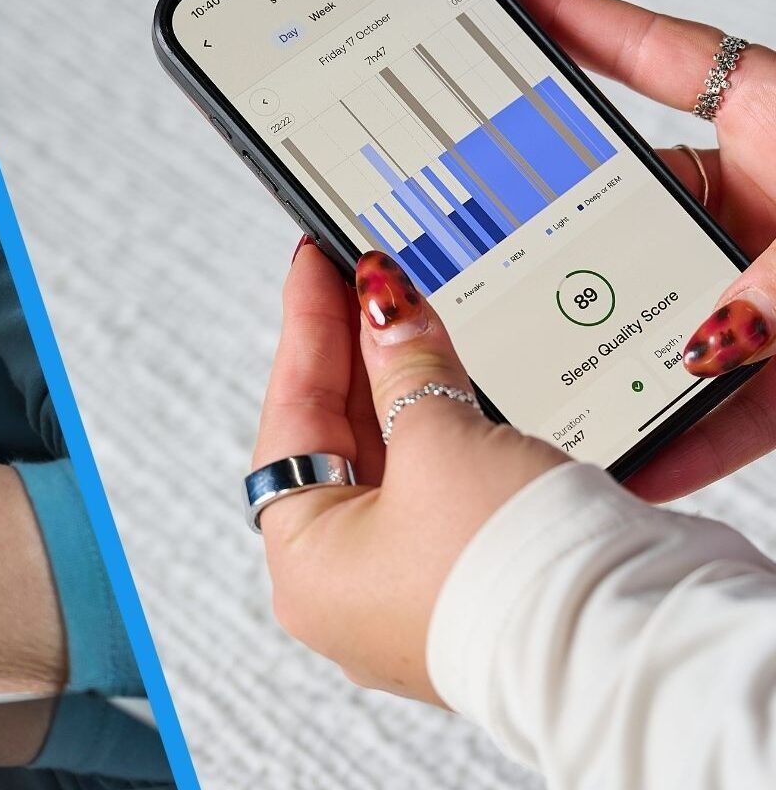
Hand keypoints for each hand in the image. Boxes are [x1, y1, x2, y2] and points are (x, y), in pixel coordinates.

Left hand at [255, 243, 566, 701]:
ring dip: (402, 389)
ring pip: (391, 466)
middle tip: (368, 279)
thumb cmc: (510, 569)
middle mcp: (343, 590)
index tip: (316, 267)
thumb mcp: (440, 442)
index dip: (307, 330)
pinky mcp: (468, 589)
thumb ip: (407, 366)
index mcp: (303, 566)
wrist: (620, 645)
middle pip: (337, 442)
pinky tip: (452, 378)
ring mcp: (405, 594)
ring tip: (410, 312)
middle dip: (357, 355)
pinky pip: (438, 493)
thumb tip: (387, 310)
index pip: (290, 418)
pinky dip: (442, 433)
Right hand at [500, 0, 775, 500]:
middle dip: (557, 225)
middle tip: (475, 235)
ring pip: (666, 305)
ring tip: (538, 367)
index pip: (651, 54)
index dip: (570, 21)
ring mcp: (773, 276)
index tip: (499, 0)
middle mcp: (764, 194)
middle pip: (631, 198)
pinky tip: (636, 459)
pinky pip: (727, 403)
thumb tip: (704, 345)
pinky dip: (685, 437)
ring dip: (612, 346)